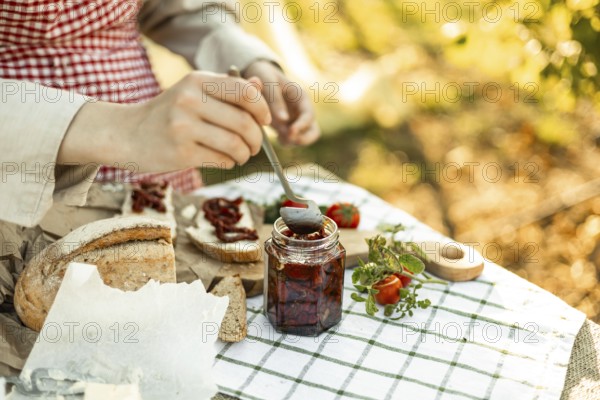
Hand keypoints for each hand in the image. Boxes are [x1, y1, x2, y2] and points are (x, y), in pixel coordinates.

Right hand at [59, 71, 271, 171]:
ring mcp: (183, 127)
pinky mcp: (181, 153)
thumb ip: (227, 89)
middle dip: (257, 138)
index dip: (263, 109)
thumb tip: (259, 84)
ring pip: (235, 144)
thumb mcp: (193, 92)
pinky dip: (229, 162)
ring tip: (242, 155)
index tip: (265, 121)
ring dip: (245, 154)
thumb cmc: (168, 113)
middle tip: (255, 146)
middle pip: (244, 122)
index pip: (245, 92)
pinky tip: (225, 160)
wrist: (126, 134)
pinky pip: (221, 160)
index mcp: (197, 80)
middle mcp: (189, 100)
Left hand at [243, 60, 319, 145]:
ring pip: (304, 138)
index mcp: (301, 97)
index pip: (309, 115)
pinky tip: (277, 137)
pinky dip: (286, 142)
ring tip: (280, 138)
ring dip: (293, 142)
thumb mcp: (268, 82)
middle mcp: (302, 110)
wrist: (260, 76)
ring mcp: (297, 119)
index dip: (302, 126)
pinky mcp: (288, 126)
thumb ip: (275, 100)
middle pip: (313, 131)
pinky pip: (292, 140)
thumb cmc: (264, 76)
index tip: (290, 132)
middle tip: (288, 139)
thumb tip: (283, 120)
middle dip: (303, 139)